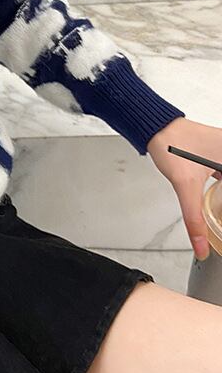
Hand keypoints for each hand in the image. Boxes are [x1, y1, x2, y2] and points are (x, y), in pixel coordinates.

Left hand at [147, 118, 221, 259]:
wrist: (157, 128)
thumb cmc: (172, 144)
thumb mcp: (186, 186)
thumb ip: (194, 218)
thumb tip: (200, 243)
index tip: (219, 219)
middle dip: (220, 206)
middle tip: (217, 220)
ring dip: (219, 195)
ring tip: (217, 216)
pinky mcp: (219, 154)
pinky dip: (220, 188)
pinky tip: (216, 197)